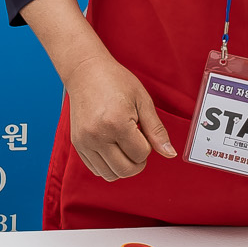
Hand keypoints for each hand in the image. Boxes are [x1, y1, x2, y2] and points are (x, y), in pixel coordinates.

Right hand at [62, 47, 174, 181]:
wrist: (85, 71)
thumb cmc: (115, 81)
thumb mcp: (142, 101)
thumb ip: (156, 130)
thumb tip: (170, 154)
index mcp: (116, 123)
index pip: (141, 154)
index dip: (148, 145)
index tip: (142, 129)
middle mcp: (97, 136)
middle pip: (126, 170)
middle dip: (138, 161)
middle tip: (137, 143)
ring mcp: (84, 142)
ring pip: (110, 175)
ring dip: (123, 166)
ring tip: (124, 146)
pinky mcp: (77, 144)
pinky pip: (96, 170)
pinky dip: (108, 166)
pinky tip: (112, 148)